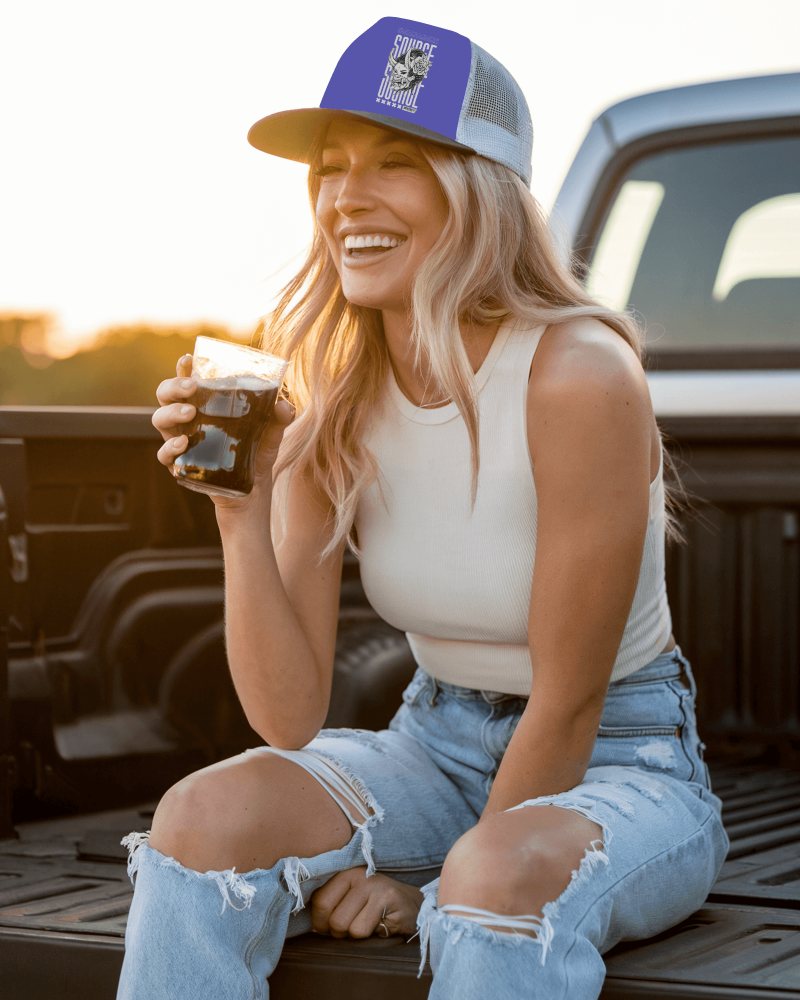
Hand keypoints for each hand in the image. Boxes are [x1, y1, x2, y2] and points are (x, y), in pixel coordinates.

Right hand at [152, 352, 294, 512]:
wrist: (253, 490)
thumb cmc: (257, 451)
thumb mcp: (272, 433)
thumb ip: (279, 417)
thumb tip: (284, 405)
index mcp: (204, 403)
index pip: (187, 379)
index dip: (183, 367)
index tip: (188, 359)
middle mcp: (186, 418)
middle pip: (164, 394)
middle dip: (173, 386)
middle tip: (192, 387)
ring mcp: (180, 440)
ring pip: (159, 419)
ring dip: (171, 412)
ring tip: (190, 412)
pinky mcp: (180, 464)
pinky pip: (164, 454)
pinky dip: (170, 448)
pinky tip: (183, 444)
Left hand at [309, 867, 422, 939]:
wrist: (412, 904)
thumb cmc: (375, 904)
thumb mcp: (351, 897)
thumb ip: (331, 902)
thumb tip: (307, 923)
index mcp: (344, 872)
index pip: (319, 901)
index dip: (319, 922)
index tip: (328, 927)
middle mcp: (358, 874)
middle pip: (331, 917)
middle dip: (336, 932)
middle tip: (349, 929)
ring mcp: (373, 885)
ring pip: (347, 927)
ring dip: (354, 935)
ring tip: (366, 924)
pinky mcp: (387, 898)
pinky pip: (363, 930)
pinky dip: (369, 935)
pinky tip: (379, 925)